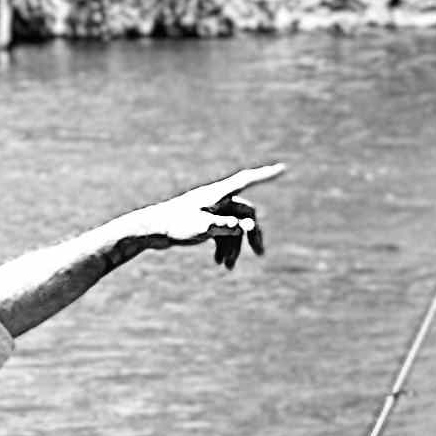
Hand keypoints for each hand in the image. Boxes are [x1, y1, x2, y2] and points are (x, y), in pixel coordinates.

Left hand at [134, 164, 280, 269]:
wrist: (151, 229)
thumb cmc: (174, 225)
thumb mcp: (202, 228)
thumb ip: (225, 227)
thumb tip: (245, 228)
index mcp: (217, 194)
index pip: (247, 181)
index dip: (266, 176)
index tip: (284, 168)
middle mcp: (216, 199)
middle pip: (244, 213)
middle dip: (251, 234)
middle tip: (260, 253)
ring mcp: (210, 210)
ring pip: (233, 226)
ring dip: (234, 246)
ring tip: (228, 267)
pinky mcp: (204, 220)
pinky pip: (223, 232)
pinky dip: (223, 246)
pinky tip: (218, 262)